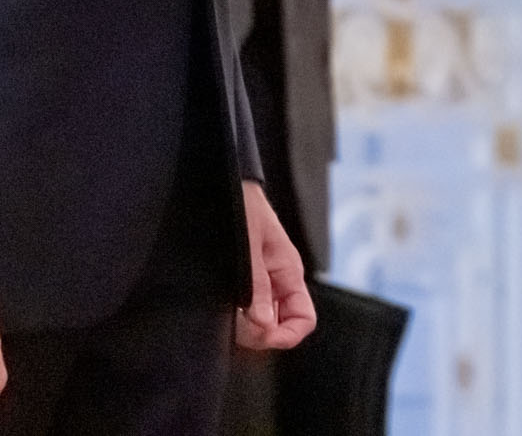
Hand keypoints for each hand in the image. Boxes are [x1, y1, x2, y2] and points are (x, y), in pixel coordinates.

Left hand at [236, 181, 317, 350]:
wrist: (222, 183)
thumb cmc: (241, 203)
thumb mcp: (249, 242)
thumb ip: (256, 283)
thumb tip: (261, 323)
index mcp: (288, 270)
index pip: (303, 318)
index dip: (286, 335)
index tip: (262, 336)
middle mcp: (275, 281)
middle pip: (278, 327)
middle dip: (258, 333)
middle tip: (234, 323)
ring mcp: (257, 284)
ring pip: (258, 323)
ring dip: (242, 325)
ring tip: (223, 312)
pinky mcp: (239, 283)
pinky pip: (242, 311)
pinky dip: (231, 316)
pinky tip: (218, 307)